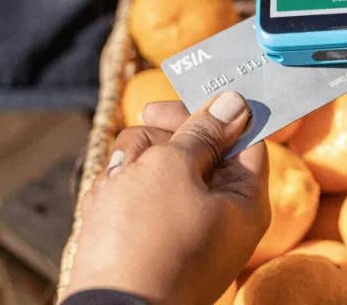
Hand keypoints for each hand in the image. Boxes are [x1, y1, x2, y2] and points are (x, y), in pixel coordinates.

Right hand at [62, 93, 269, 304]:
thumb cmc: (144, 239)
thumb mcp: (173, 169)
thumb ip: (202, 131)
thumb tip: (237, 103)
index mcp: (244, 200)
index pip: (239, 137)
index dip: (201, 115)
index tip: (157, 109)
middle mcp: (220, 216)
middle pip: (191, 150)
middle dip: (151, 150)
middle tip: (130, 165)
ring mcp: (184, 231)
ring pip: (155, 172)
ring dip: (128, 174)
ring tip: (113, 198)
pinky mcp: (151, 243)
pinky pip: (135, 203)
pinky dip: (116, 202)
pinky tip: (101, 215)